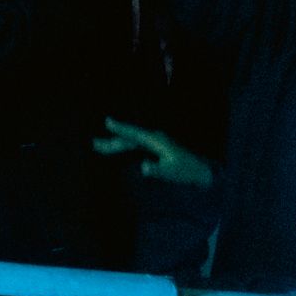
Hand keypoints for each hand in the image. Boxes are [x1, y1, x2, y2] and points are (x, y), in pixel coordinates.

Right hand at [93, 118, 213, 188]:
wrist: (202, 171)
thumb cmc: (187, 171)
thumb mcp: (171, 172)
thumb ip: (156, 170)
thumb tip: (143, 167)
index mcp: (157, 141)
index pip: (135, 134)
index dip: (121, 128)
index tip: (108, 122)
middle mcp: (154, 138)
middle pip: (129, 138)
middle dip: (112, 141)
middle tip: (94, 144)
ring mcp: (155, 142)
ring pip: (132, 141)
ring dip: (117, 143)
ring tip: (100, 147)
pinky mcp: (156, 147)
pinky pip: (136, 144)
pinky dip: (125, 146)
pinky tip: (119, 147)